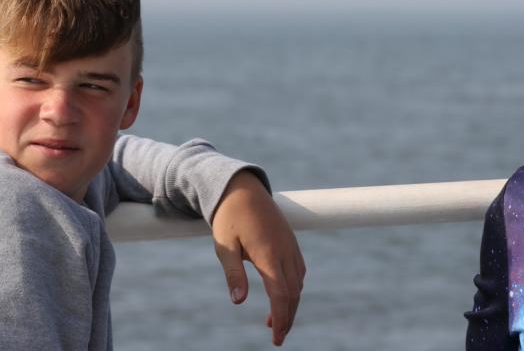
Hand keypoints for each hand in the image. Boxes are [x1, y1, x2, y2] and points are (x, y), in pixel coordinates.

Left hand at [211, 170, 305, 345]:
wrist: (242, 188)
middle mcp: (284, 250)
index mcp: (268, 254)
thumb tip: (239, 302)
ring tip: (275, 319)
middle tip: (277, 337)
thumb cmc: (229, 218)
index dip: (282, 318)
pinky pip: (299, 269)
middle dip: (288, 317)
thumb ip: (233, 274)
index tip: (277, 338)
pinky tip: (283, 293)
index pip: (281, 294)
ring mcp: (290, 244)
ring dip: (291, 303)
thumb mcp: (224, 246)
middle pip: (294, 293)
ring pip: (298, 282)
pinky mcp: (290, 240)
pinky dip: (294, 287)